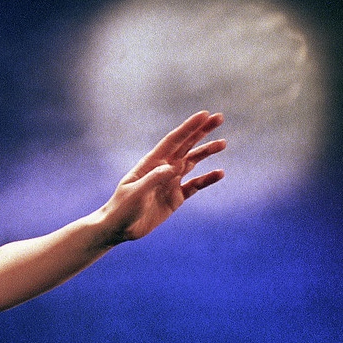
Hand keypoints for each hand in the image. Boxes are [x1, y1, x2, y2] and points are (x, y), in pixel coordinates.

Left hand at [101, 111, 225, 242]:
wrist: (119, 227)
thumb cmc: (122, 208)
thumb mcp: (136, 193)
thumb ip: (153, 179)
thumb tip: (173, 166)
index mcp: (151, 163)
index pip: (173, 141)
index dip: (189, 127)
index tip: (204, 115)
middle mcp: (163, 169)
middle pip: (185, 146)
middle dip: (202, 132)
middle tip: (219, 118)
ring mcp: (170, 182)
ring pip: (192, 162)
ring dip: (206, 152)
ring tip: (222, 143)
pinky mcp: (175, 198)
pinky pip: (195, 185)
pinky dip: (207, 179)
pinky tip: (219, 173)